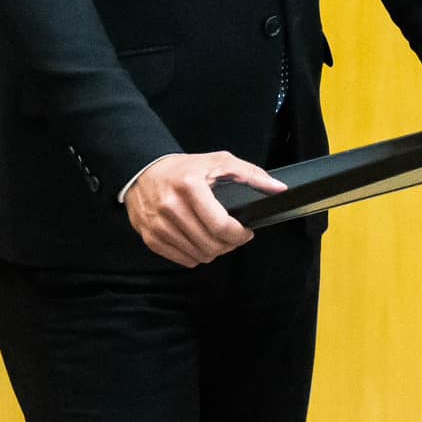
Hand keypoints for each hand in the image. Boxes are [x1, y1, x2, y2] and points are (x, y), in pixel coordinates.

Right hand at [126, 151, 285, 267]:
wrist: (144, 171)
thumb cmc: (185, 168)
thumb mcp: (219, 161)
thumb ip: (250, 174)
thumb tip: (278, 188)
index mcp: (189, 186)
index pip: (220, 225)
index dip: (239, 235)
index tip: (246, 231)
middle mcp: (170, 206)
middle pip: (210, 244)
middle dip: (229, 244)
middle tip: (234, 235)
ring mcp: (157, 224)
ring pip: (198, 255)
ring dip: (213, 251)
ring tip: (217, 237)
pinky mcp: (150, 237)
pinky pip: (182, 259)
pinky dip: (196, 255)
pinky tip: (199, 240)